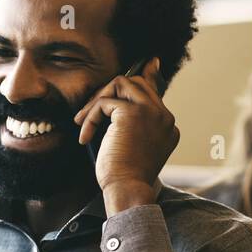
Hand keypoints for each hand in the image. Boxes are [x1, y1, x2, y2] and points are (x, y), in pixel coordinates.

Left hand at [73, 58, 178, 213]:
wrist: (127, 189)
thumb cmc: (124, 176)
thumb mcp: (131, 148)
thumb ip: (129, 124)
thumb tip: (116, 105)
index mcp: (167, 127)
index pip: (153, 93)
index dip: (147, 77)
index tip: (150, 63)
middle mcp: (164, 117)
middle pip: (137, 83)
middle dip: (109, 92)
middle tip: (88, 112)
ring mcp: (151, 113)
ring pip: (121, 84)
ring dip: (97, 100)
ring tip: (83, 122)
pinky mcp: (133, 113)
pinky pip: (105, 102)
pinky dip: (90, 117)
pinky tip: (85, 136)